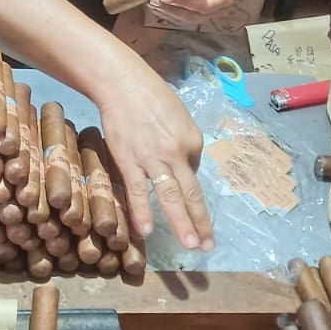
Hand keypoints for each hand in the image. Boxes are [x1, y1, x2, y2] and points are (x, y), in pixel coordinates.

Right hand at [96, 57, 213, 251]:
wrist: (122, 83)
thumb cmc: (150, 96)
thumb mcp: (179, 116)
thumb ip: (182, 143)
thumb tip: (180, 165)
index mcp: (193, 141)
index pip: (194, 170)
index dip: (185, 179)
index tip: (176, 182)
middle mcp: (178, 153)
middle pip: (192, 193)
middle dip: (201, 222)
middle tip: (208, 246)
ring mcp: (154, 159)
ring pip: (171, 197)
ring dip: (182, 223)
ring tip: (191, 245)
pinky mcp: (130, 161)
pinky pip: (140, 191)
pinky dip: (144, 212)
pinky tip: (147, 231)